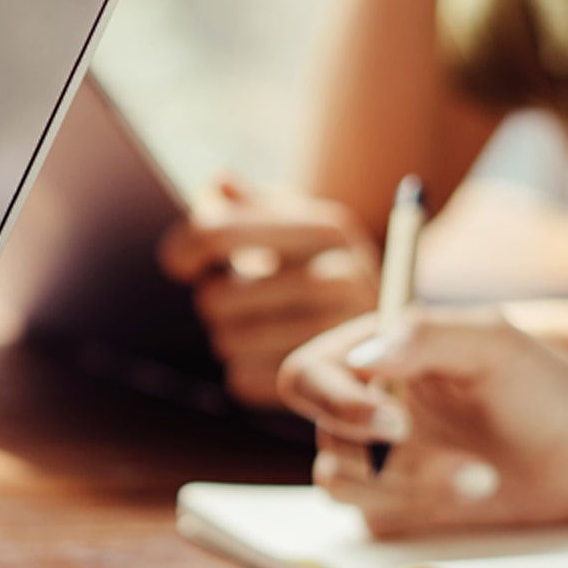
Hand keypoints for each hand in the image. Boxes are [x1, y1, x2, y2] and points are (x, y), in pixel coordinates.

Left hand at [158, 177, 377, 407]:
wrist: (390, 336)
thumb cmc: (320, 268)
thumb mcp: (297, 224)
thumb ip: (250, 205)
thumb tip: (218, 184)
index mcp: (328, 227)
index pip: (218, 233)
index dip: (185, 246)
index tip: (178, 261)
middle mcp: (341, 276)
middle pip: (217, 298)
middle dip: (216, 299)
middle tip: (241, 299)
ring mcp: (340, 333)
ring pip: (227, 341)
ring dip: (230, 336)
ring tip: (262, 326)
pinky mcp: (328, 383)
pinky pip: (243, 379)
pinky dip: (245, 371)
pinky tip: (270, 356)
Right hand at [277, 309, 567, 534]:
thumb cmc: (542, 387)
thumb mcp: (494, 342)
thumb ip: (426, 335)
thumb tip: (362, 360)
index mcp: (372, 357)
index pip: (307, 377)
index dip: (338, 404)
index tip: (396, 422)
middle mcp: (361, 408)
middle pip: (328, 439)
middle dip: (399, 460)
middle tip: (470, 466)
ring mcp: (372, 462)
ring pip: (342, 485)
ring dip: (416, 487)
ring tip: (485, 479)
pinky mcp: (388, 508)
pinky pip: (370, 519)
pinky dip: (419, 512)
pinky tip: (470, 496)